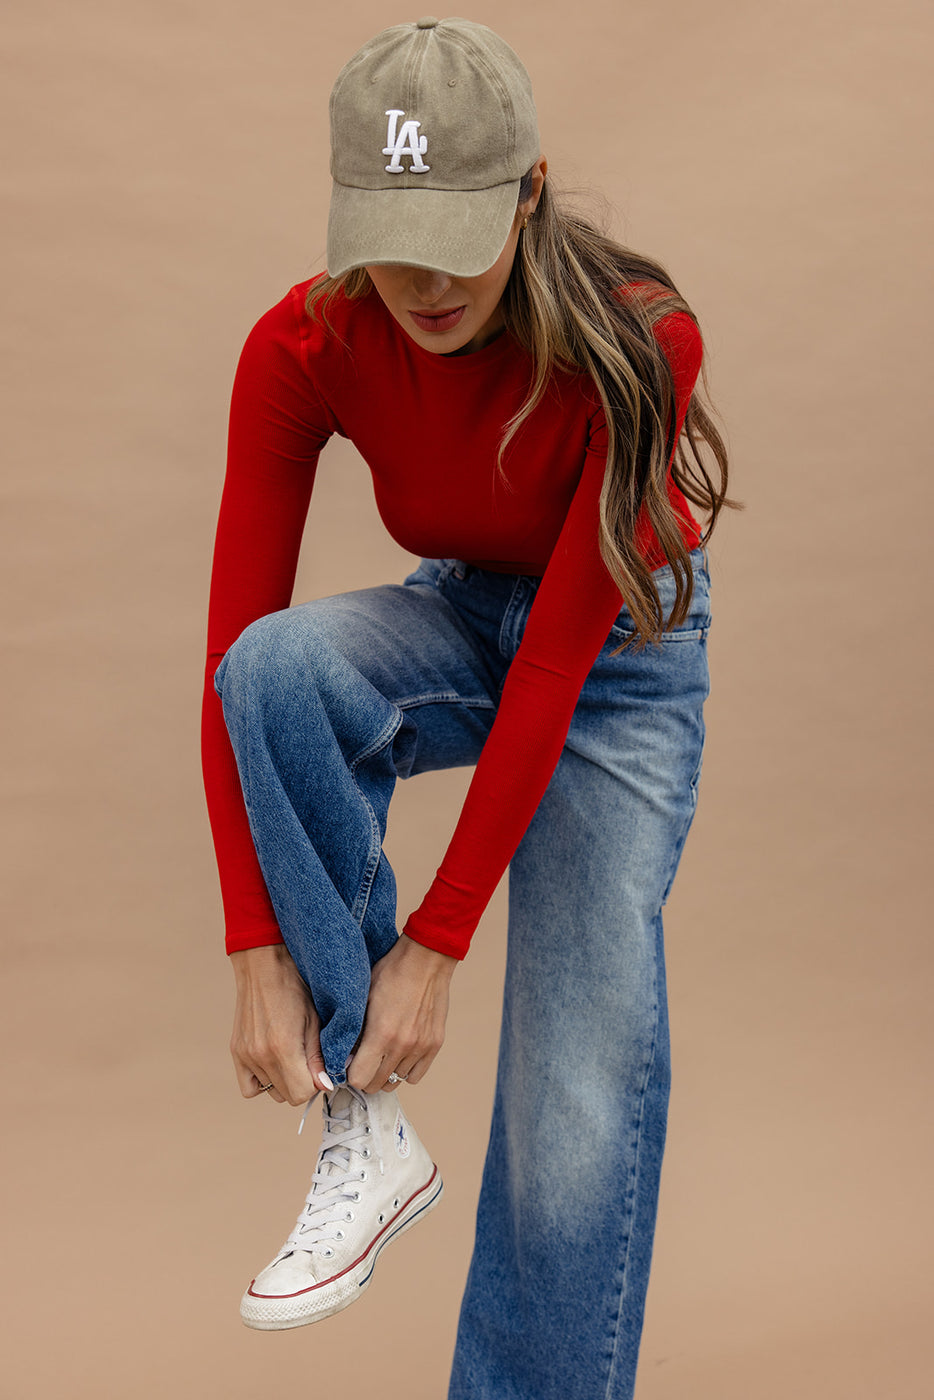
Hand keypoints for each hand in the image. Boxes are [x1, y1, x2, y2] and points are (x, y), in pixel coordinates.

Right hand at [229, 944, 332, 1106]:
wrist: (265, 966)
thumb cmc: (296, 987)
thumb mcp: (316, 1021)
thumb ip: (320, 1058)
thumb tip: (325, 1087)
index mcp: (283, 1048)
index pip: (302, 1094)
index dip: (317, 1084)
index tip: (321, 1067)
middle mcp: (260, 1056)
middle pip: (287, 1096)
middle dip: (302, 1084)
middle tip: (308, 1060)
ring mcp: (245, 1055)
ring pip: (271, 1091)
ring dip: (285, 1081)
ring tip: (292, 1055)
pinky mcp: (236, 1052)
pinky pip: (249, 1087)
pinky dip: (262, 1082)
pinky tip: (273, 1062)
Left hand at [348, 934, 456, 1093]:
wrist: (426, 959)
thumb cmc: (390, 973)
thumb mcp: (362, 998)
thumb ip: (353, 1031)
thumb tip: (344, 1056)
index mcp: (381, 1034)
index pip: (359, 1080)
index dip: (349, 1073)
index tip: (348, 1062)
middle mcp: (402, 1046)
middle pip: (375, 1085)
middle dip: (364, 1076)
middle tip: (362, 1060)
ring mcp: (421, 1047)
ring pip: (395, 1081)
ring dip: (384, 1073)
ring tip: (381, 1055)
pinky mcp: (434, 1044)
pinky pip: (415, 1075)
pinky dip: (405, 1070)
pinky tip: (399, 1054)